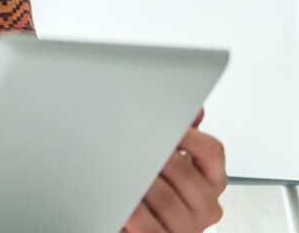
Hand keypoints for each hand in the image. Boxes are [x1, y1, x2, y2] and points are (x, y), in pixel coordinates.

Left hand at [122, 111, 227, 232]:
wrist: (133, 225)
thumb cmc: (149, 194)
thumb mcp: (165, 163)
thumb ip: (178, 138)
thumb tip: (194, 109)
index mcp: (211, 181)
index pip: (211, 150)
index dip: (187, 134)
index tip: (164, 124)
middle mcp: (206, 205)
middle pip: (183, 171)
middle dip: (153, 155)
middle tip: (129, 143)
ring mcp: (188, 226)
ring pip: (165, 197)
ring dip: (138, 182)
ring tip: (119, 169)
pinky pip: (150, 226)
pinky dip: (134, 212)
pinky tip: (121, 200)